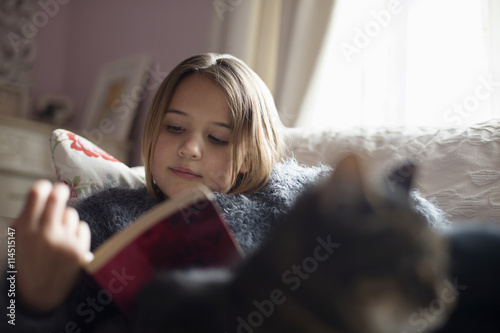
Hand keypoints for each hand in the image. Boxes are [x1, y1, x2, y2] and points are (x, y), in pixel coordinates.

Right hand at [12, 180, 90, 312]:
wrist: (41, 295)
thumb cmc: (30, 263)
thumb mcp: (20, 242)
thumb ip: (28, 220)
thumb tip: (43, 191)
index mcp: (25, 232)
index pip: (35, 198)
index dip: (42, 188)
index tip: (45, 185)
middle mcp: (45, 235)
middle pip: (57, 200)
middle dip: (60, 191)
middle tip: (61, 189)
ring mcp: (64, 242)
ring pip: (71, 214)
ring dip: (67, 220)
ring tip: (60, 235)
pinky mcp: (80, 250)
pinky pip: (82, 227)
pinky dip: (78, 232)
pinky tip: (70, 244)